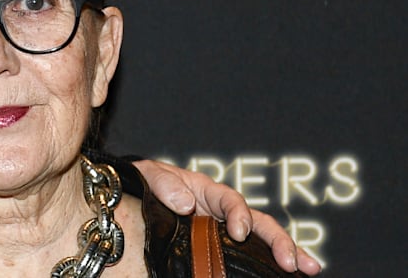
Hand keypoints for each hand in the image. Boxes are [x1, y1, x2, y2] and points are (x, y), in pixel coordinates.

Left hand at [134, 159, 321, 273]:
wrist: (137, 192)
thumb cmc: (147, 181)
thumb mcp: (150, 176)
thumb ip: (165, 186)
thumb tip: (186, 204)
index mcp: (208, 190)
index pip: (231, 200)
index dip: (238, 215)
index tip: (239, 232)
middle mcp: (223, 210)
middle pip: (259, 222)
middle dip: (278, 240)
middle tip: (292, 261)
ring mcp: (226, 228)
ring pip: (263, 238)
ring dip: (287, 251)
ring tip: (307, 269)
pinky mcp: (222, 245)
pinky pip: (249, 253)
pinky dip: (269, 262)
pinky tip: (288, 274)